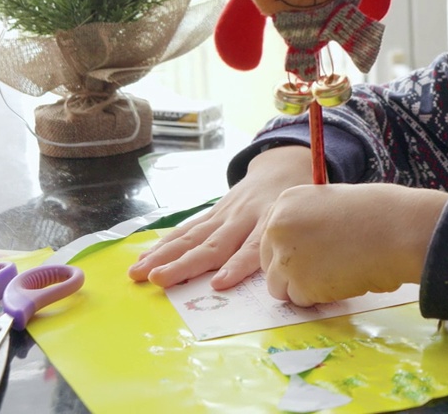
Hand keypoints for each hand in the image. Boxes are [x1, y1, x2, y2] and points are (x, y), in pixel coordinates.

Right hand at [127, 145, 314, 288]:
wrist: (285, 164)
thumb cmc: (299, 200)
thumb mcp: (307, 215)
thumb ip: (299, 240)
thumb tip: (298, 278)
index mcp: (271, 219)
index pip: (253, 247)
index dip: (238, 265)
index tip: (219, 282)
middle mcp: (244, 217)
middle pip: (214, 244)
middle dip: (186, 264)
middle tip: (160, 280)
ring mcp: (225, 214)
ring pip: (193, 236)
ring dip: (165, 256)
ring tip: (140, 272)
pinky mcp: (214, 212)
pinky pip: (189, 229)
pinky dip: (167, 244)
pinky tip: (145, 257)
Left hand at [260, 183, 447, 306]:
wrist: (397, 230)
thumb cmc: (378, 214)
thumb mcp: (332, 204)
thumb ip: (308, 222)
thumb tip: (300, 251)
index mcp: (285, 202)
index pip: (269, 237)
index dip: (290, 250)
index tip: (309, 254)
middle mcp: (277, 228)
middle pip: (269, 263)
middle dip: (292, 272)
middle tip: (324, 269)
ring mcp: (286, 257)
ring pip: (279, 287)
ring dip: (303, 287)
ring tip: (336, 274)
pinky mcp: (300, 284)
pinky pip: (301, 300)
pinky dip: (320, 297)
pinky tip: (343, 279)